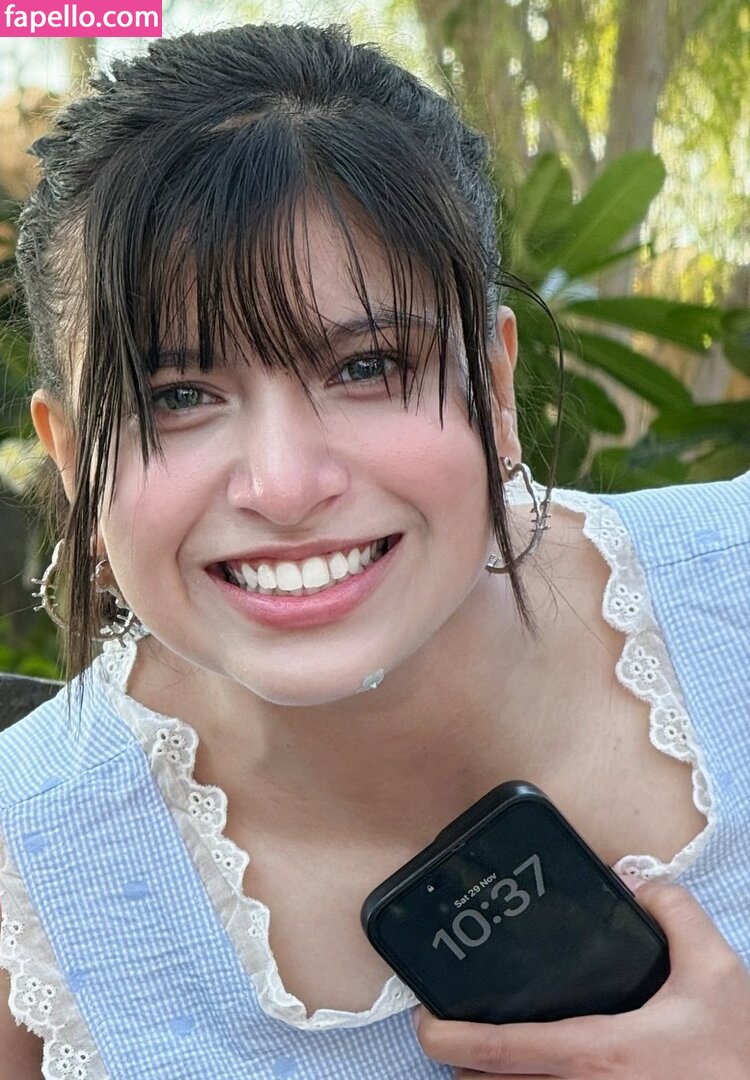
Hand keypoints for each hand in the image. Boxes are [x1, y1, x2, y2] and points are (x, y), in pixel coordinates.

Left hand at [416, 883, 749, 1078]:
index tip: (423, 1023)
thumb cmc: (736, 1057)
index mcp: (598, 1053)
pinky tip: (526, 1072)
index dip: (452, 1037)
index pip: (504, 1048)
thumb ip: (674, 912)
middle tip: (447, 1028)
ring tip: (478, 1051)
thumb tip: (633, 881)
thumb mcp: (717, 971)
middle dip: (461, 1060)